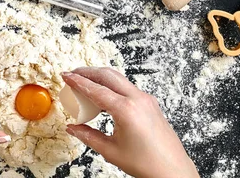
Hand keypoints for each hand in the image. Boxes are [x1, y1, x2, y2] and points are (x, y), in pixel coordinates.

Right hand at [62, 68, 198, 177]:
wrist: (173, 171)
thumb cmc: (147, 164)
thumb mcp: (111, 151)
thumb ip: (88, 136)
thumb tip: (72, 128)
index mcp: (127, 110)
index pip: (96, 90)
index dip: (78, 81)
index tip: (66, 76)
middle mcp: (138, 99)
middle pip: (108, 75)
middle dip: (88, 72)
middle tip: (73, 74)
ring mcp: (146, 99)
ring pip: (118, 79)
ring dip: (100, 77)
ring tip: (85, 83)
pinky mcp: (150, 103)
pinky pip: (127, 88)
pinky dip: (112, 86)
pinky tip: (103, 95)